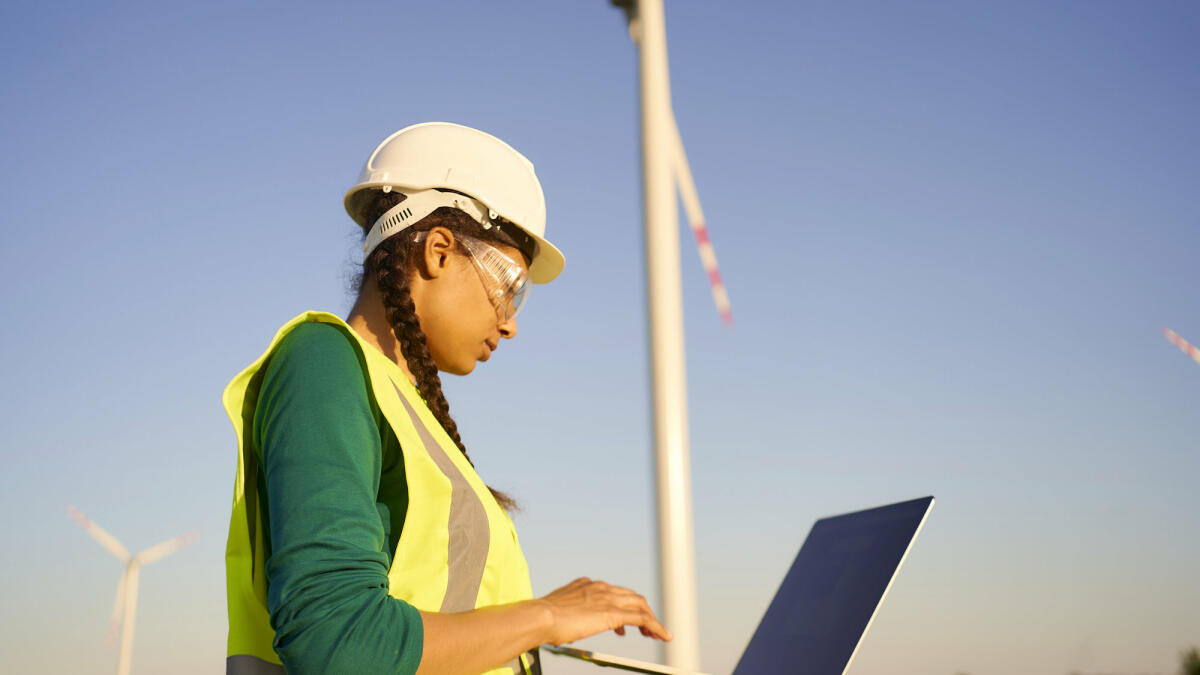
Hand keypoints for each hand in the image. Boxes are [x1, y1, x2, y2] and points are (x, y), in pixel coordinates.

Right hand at [537, 577, 672, 644]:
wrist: (541, 617)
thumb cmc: (543, 618)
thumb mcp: (558, 610)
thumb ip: (568, 613)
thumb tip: (567, 626)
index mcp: (587, 585)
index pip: (614, 592)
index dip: (624, 606)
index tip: (625, 622)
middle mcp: (601, 588)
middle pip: (632, 597)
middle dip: (642, 612)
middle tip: (646, 630)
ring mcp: (608, 599)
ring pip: (640, 605)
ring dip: (651, 620)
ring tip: (656, 635)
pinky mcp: (613, 613)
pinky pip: (642, 619)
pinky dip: (656, 627)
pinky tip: (662, 636)